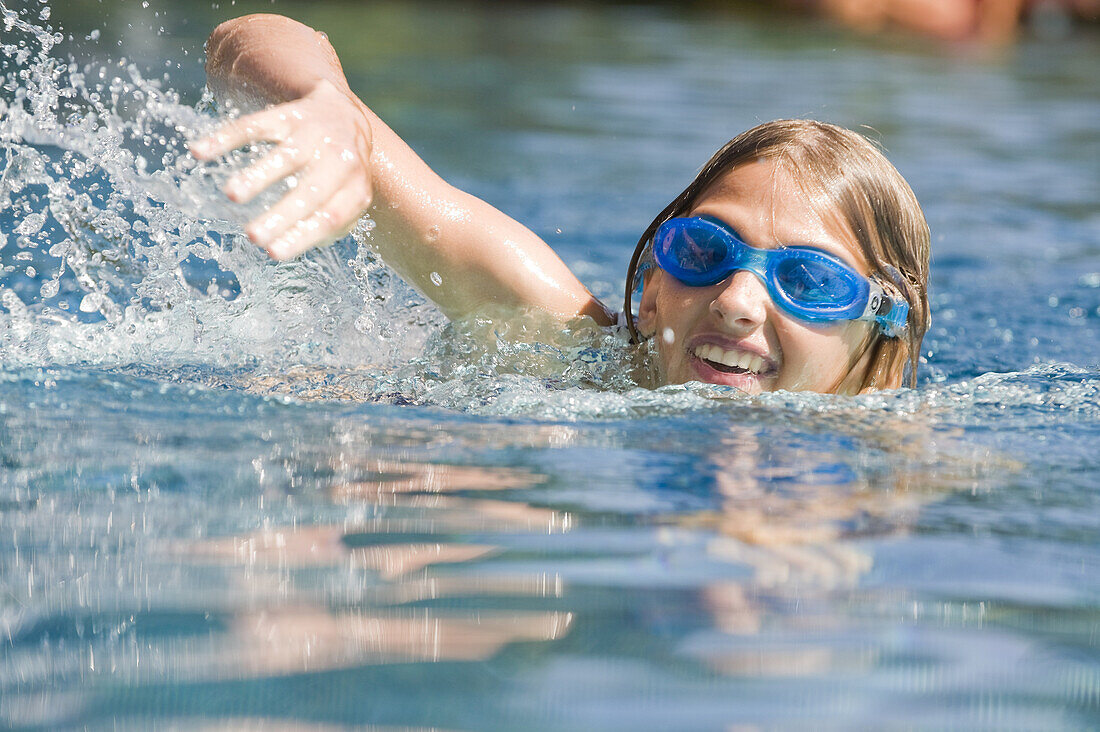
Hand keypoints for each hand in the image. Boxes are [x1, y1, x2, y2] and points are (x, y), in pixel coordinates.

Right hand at [190, 79, 373, 259]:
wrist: (344, 115)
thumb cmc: (340, 172)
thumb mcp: (348, 199)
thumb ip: (330, 225)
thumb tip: (294, 244)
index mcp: (355, 188)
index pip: (330, 217)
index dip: (302, 235)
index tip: (272, 253)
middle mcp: (340, 159)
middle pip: (310, 190)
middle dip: (281, 214)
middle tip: (252, 235)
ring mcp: (314, 134)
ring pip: (285, 156)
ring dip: (257, 175)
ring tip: (231, 194)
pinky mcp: (289, 114)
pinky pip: (256, 125)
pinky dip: (226, 137)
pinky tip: (199, 152)